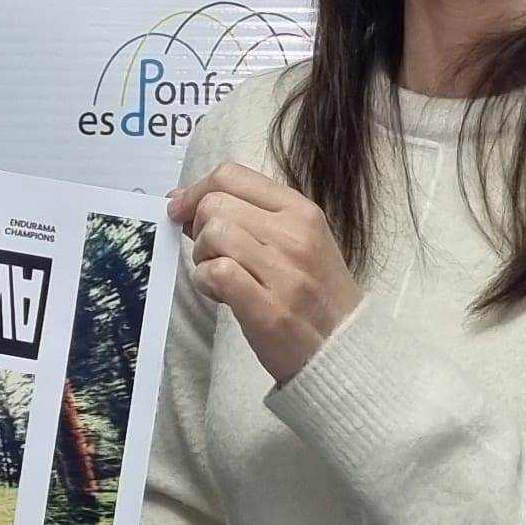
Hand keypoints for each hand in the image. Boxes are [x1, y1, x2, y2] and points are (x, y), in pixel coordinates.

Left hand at [170, 164, 361, 384]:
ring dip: (203, 257)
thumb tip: (182, 201)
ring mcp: (283, 271)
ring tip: (221, 278)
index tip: (182, 210)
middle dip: (199, 228)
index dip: (196, 190)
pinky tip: (222, 296)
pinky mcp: (267, 308)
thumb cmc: (315, 296)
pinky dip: (207, 283)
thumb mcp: (297, 241)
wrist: (343, 349)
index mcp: (301, 211)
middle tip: (213, 256)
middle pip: (215, 203)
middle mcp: (294, 234)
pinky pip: (216, 273)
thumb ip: (246, 217)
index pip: (231, 175)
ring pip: (213, 234)